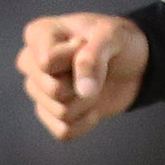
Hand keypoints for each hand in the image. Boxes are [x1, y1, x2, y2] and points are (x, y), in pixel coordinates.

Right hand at [16, 12, 149, 140]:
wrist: (133, 64)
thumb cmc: (117, 41)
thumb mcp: (112, 36)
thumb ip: (93, 57)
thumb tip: (83, 92)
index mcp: (38, 34)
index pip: (47, 61)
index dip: (75, 59)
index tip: (87, 43)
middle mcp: (30, 62)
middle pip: (53, 89)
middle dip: (84, 83)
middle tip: (95, 67)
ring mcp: (38, 90)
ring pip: (60, 111)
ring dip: (88, 101)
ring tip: (94, 83)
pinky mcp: (49, 114)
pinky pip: (63, 131)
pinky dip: (85, 122)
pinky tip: (92, 106)